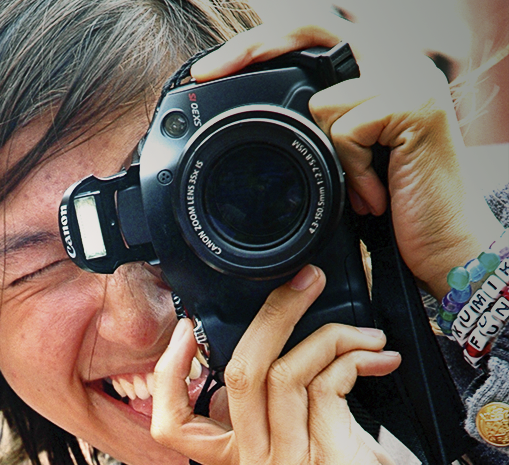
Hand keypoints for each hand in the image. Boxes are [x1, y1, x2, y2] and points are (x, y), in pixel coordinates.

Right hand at [151, 265, 414, 464]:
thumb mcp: (296, 462)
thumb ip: (276, 418)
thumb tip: (278, 354)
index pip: (173, 424)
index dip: (170, 372)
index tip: (187, 331)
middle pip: (240, 374)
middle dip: (273, 315)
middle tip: (303, 283)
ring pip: (288, 372)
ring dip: (331, 335)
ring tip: (365, 333)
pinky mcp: (330, 464)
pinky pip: (329, 387)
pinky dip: (353, 359)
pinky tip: (376, 359)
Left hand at [189, 18, 503, 297]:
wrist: (443, 247)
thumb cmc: (389, 205)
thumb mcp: (340, 157)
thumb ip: (313, 124)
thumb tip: (251, 113)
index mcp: (374, 68)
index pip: (310, 32)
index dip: (260, 41)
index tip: (208, 69)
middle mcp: (396, 62)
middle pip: (311, 30)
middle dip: (254, 49)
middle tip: (209, 76)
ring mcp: (410, 79)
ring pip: (321, 102)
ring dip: (331, 156)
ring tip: (360, 184)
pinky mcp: (415, 106)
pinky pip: (346, 132)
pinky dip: (353, 172)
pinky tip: (376, 193)